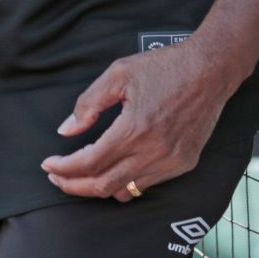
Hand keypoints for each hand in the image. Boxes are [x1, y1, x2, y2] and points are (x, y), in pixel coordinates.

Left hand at [41, 38, 231, 201]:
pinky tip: (112, 170)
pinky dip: (123, 184)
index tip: (47, 164)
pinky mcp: (184, 164)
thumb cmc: (164, 66)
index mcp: (133, 129)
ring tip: (80, 176)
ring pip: (124, 191)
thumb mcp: (119, 74)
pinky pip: (146, 185)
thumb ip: (88, 104)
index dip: (63, 168)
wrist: (211, 69)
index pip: (89, 163)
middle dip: (74, 185)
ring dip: (97, 188)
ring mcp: (170, 163)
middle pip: (102, 185)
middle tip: (56, 177)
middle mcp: (153, 153)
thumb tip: (65, 130)